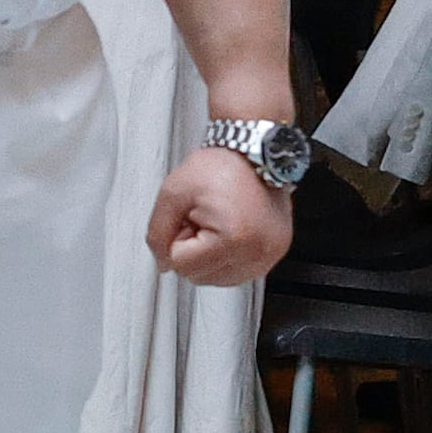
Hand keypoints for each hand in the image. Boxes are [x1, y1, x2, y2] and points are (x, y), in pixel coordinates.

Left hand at [144, 148, 294, 286]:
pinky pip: (237, 273)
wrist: (255, 153)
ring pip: (217, 279)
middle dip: (193, 249)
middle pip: (198, 277)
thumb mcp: (173, 193)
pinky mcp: (274, 255)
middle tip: (203, 217)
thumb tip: (161, 262)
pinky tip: (230, 231)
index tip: (190, 216)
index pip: (181, 265)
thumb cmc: (222, 166)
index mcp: (233, 239)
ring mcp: (268, 257)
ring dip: (209, 255)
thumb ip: (157, 232)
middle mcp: (256, 254)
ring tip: (218, 222)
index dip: (177, 237)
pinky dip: (227, 256)